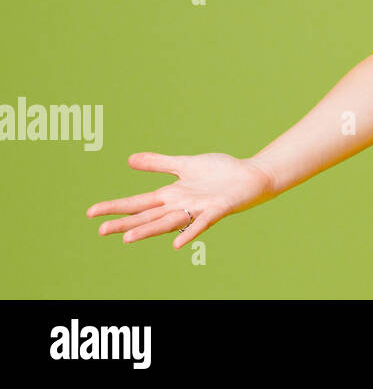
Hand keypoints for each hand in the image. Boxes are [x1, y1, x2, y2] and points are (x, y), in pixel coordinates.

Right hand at [87, 151, 277, 248]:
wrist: (250, 177)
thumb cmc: (219, 172)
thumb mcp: (185, 164)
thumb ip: (159, 163)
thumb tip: (130, 159)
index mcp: (171, 195)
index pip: (138, 203)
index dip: (116, 207)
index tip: (91, 213)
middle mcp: (181, 205)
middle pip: (148, 216)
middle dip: (125, 223)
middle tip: (101, 230)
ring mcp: (198, 209)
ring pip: (168, 222)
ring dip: (149, 231)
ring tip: (127, 239)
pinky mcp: (217, 209)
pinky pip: (202, 223)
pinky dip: (190, 232)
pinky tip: (177, 244)